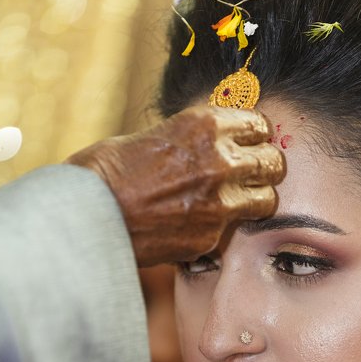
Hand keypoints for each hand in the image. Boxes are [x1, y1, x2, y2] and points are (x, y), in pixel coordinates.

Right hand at [66, 105, 284, 266]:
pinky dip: (221, 227)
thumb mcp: (155, 135)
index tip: (252, 142)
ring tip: (238, 201)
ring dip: (256, 199)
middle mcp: (220, 161)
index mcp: (205, 125)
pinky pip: (232, 229)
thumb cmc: (109, 170)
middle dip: (266, 167)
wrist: (88, 213)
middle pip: (272, 162)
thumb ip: (193, 140)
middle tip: (255, 173)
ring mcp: (219, 203)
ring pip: (267, 200)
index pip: (258, 125)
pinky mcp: (211, 237)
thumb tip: (219, 142)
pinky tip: (199, 223)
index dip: (257, 135)